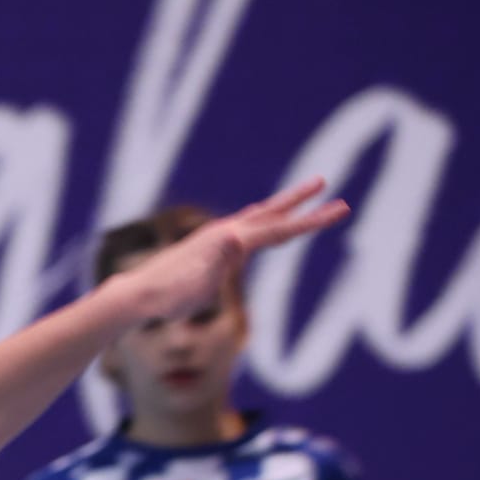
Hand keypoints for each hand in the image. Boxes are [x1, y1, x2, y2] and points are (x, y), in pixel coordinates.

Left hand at [119, 176, 349, 321]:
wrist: (138, 294)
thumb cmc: (169, 295)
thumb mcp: (198, 283)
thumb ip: (217, 260)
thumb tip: (234, 237)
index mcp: (229, 240)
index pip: (281, 228)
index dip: (313, 220)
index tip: (341, 209)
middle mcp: (224, 232)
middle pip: (271, 213)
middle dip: (302, 201)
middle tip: (327, 184)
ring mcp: (215, 238)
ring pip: (258, 217)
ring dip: (283, 205)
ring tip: (306, 192)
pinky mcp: (208, 247)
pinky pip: (244, 227)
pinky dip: (261, 219)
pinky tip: (261, 220)